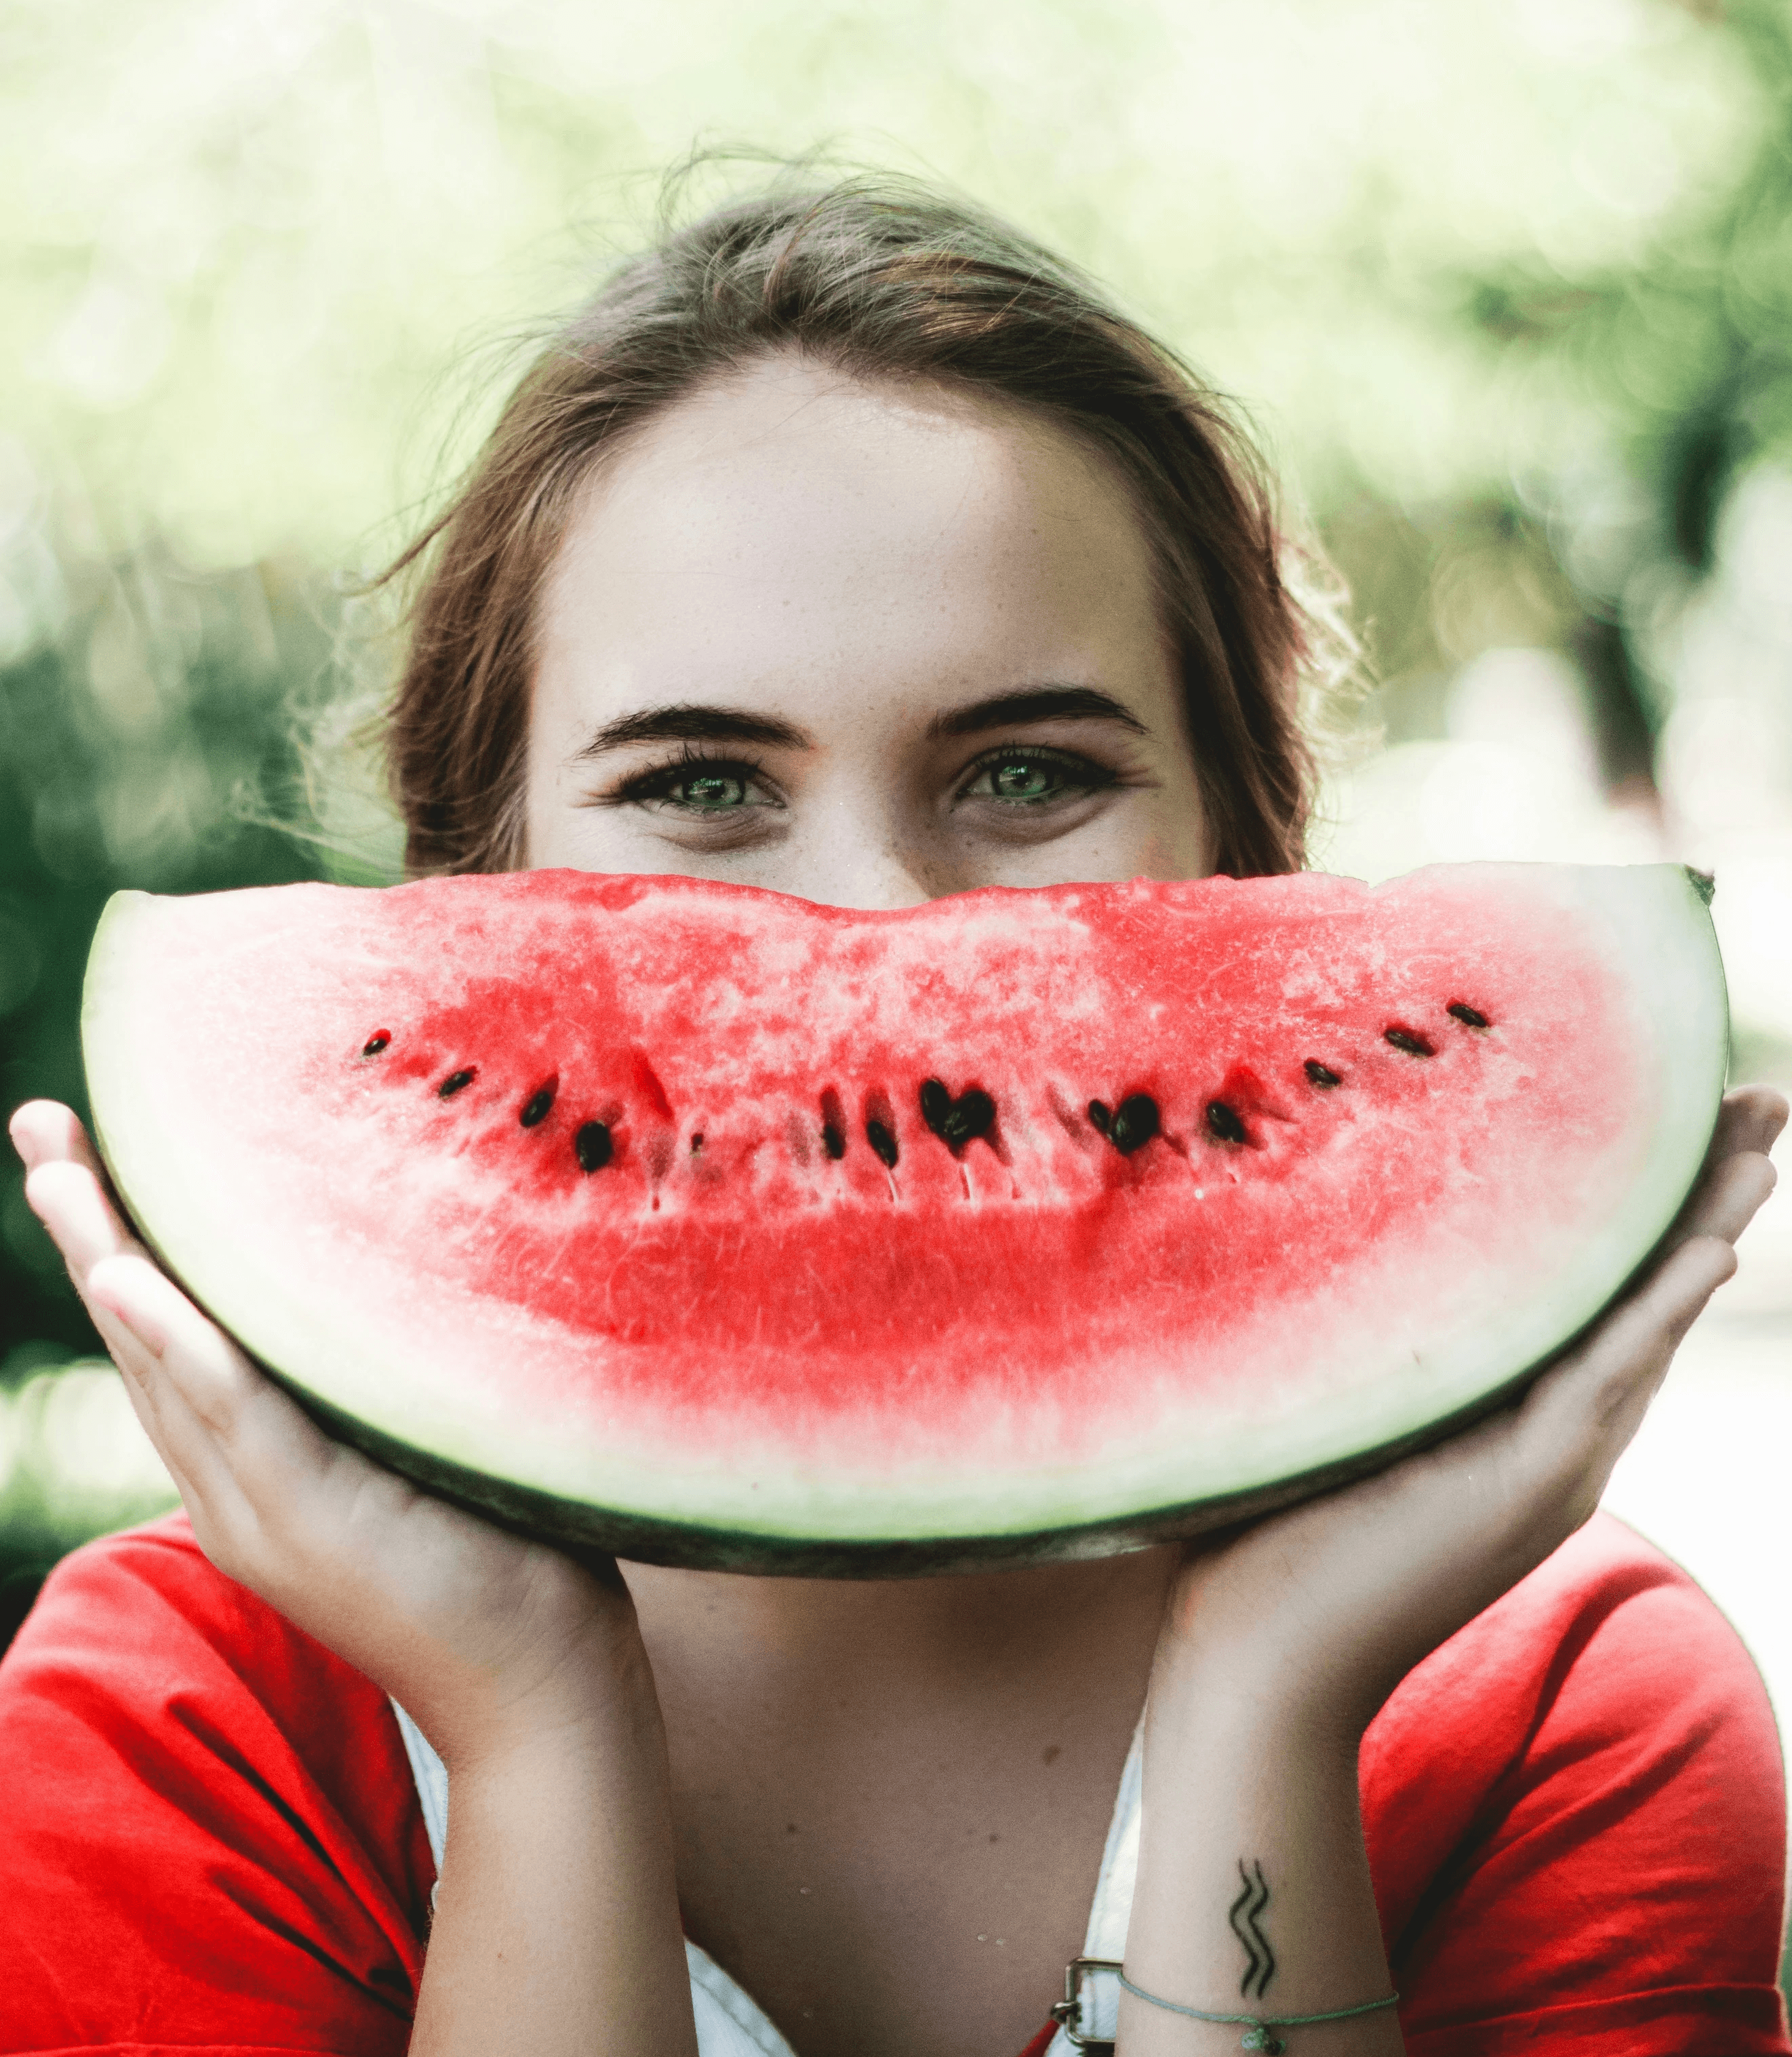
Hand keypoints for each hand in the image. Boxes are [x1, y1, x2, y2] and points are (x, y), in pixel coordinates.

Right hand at [9, 1099, 644, 1770]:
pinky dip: (178, 1346)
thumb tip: (406, 1264)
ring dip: (110, 1261)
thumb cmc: (505, 1553)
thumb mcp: (424, 1444)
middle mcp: (236, 1489)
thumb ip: (382, 1377)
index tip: (90, 1149)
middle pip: (144, 1338)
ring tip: (60, 1171)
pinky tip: (133, 1281)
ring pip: (166, 1366)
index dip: (124, 1244)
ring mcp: (263, 1511)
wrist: (539, 1688)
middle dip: (90, 1229)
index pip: (172, 1338)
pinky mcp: (311, 1522)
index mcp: (256, 1469)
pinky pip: (232, 1416)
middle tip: (42, 1123)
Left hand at [1156, 1084, 1787, 1732]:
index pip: (1603, 1294)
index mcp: (1515, 1420)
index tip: (1684, 1116)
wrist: (1261, 1668)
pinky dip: (1657, 1313)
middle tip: (1762, 1102)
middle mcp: (1554, 1440)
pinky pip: (1606, 1381)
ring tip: (1761, 1144)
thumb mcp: (1337, 1413)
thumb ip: (1367, 1347)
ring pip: (1648, 1325)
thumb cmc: (1269, 1540)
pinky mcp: (1525, 1487)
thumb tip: (1315, 1229)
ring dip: (1707, 1228)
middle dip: (1708, 1196)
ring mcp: (1551, 1466)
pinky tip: (1711, 1247)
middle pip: (1648, 1294)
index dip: (1650, 1209)